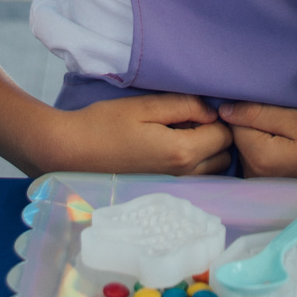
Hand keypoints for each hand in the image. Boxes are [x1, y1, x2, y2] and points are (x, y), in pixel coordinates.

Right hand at [40, 94, 233, 176]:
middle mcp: (183, 175)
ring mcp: (174, 187)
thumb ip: (183, 106)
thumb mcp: (145, 106)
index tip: (195, 108)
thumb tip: (211, 112)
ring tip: (178, 134)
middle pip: (223, 156)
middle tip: (188, 120)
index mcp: (181, 151)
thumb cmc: (105, 124)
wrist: (72, 152)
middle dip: (214, 136)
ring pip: (211, 170)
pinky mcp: (164, 191)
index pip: (223, 135)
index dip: (216, 117)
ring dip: (206, 152)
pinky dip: (193, 164)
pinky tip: (169, 150)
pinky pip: (195, 179)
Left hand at [220, 101, 296, 181]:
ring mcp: (258, 182)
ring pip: (244, 146)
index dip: (246, 107)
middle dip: (250, 122)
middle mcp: (253, 174)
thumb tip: (223, 109)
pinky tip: (282, 143)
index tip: (267, 103)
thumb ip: (258, 114)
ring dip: (256, 134)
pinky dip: (262, 146)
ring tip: (283, 130)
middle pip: (237, 136)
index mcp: (259, 157)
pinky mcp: (265, 183)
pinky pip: (253, 156)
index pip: (233, 123)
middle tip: (279, 115)